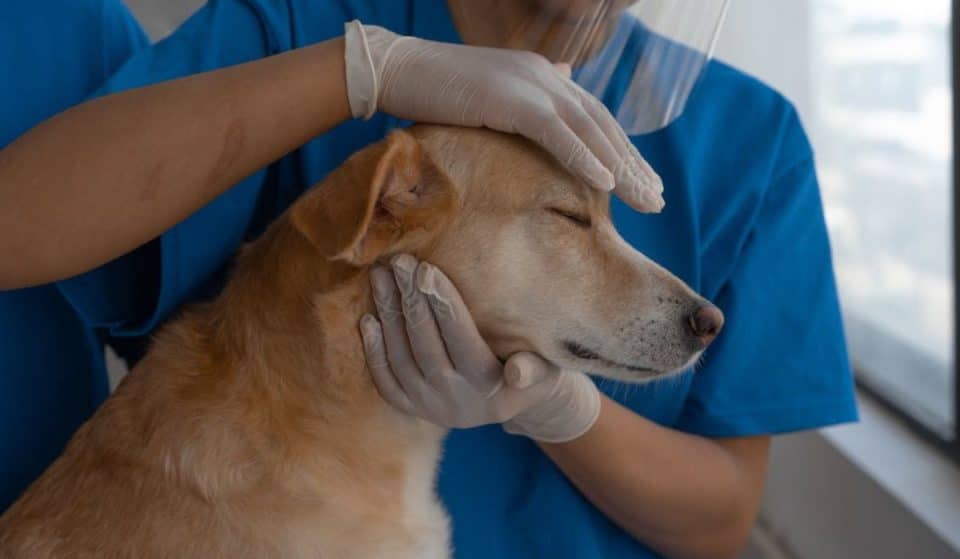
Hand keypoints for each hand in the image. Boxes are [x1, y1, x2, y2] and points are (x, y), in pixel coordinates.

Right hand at [343, 21, 663, 212]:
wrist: (396, 69)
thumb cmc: (435, 90)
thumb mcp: (490, 97)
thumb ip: (525, 103)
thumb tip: (558, 91)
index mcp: (544, 76)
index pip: (594, 117)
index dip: (621, 151)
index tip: (641, 182)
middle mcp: (547, 76)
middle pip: (602, 125)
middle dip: (632, 164)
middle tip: (656, 200)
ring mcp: (532, 84)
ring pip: (590, 131)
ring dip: (621, 168)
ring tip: (646, 201)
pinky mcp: (513, 99)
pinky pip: (559, 134)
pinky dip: (586, 159)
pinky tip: (608, 185)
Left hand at [360, 254, 600, 442]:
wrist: (513, 405)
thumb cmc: (535, 373)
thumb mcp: (547, 373)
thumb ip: (535, 369)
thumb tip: (518, 371)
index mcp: (490, 389)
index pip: (462, 340)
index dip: (443, 305)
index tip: (427, 269)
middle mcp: (456, 402)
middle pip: (426, 346)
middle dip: (411, 300)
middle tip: (398, 262)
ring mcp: (430, 407)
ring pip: (402, 359)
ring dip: (389, 315)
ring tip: (381, 277)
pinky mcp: (413, 409)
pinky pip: (387, 381)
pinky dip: (375, 352)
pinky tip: (368, 319)